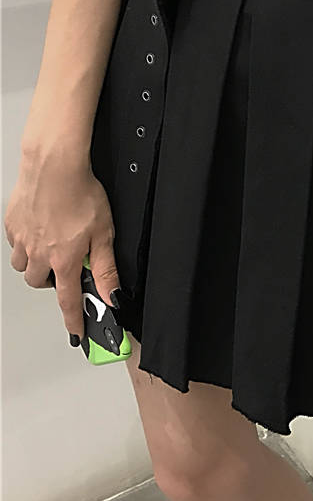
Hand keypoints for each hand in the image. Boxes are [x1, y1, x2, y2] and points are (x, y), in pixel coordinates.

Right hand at [4, 146, 119, 339]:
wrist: (54, 165)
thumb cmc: (81, 194)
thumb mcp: (104, 234)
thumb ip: (106, 268)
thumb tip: (113, 295)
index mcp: (65, 260)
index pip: (69, 300)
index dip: (74, 320)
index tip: (76, 334)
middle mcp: (39, 254)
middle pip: (41, 283)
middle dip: (54, 281)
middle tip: (67, 267)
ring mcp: (22, 240)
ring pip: (24, 266)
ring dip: (38, 264)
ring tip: (54, 247)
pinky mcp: (11, 225)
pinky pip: (16, 244)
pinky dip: (27, 243)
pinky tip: (41, 228)